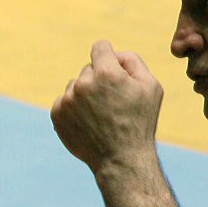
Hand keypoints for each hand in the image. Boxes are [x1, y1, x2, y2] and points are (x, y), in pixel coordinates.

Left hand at [50, 40, 163, 171]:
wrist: (120, 159)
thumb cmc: (140, 123)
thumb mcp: (151, 87)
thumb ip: (132, 60)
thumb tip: (114, 53)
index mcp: (106, 73)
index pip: (100, 47)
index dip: (109, 56)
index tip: (112, 68)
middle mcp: (83, 83)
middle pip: (89, 69)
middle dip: (99, 80)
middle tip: (113, 103)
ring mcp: (67, 99)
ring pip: (76, 85)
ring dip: (85, 95)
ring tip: (100, 116)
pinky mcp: (56, 114)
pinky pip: (64, 101)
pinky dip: (74, 109)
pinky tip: (88, 123)